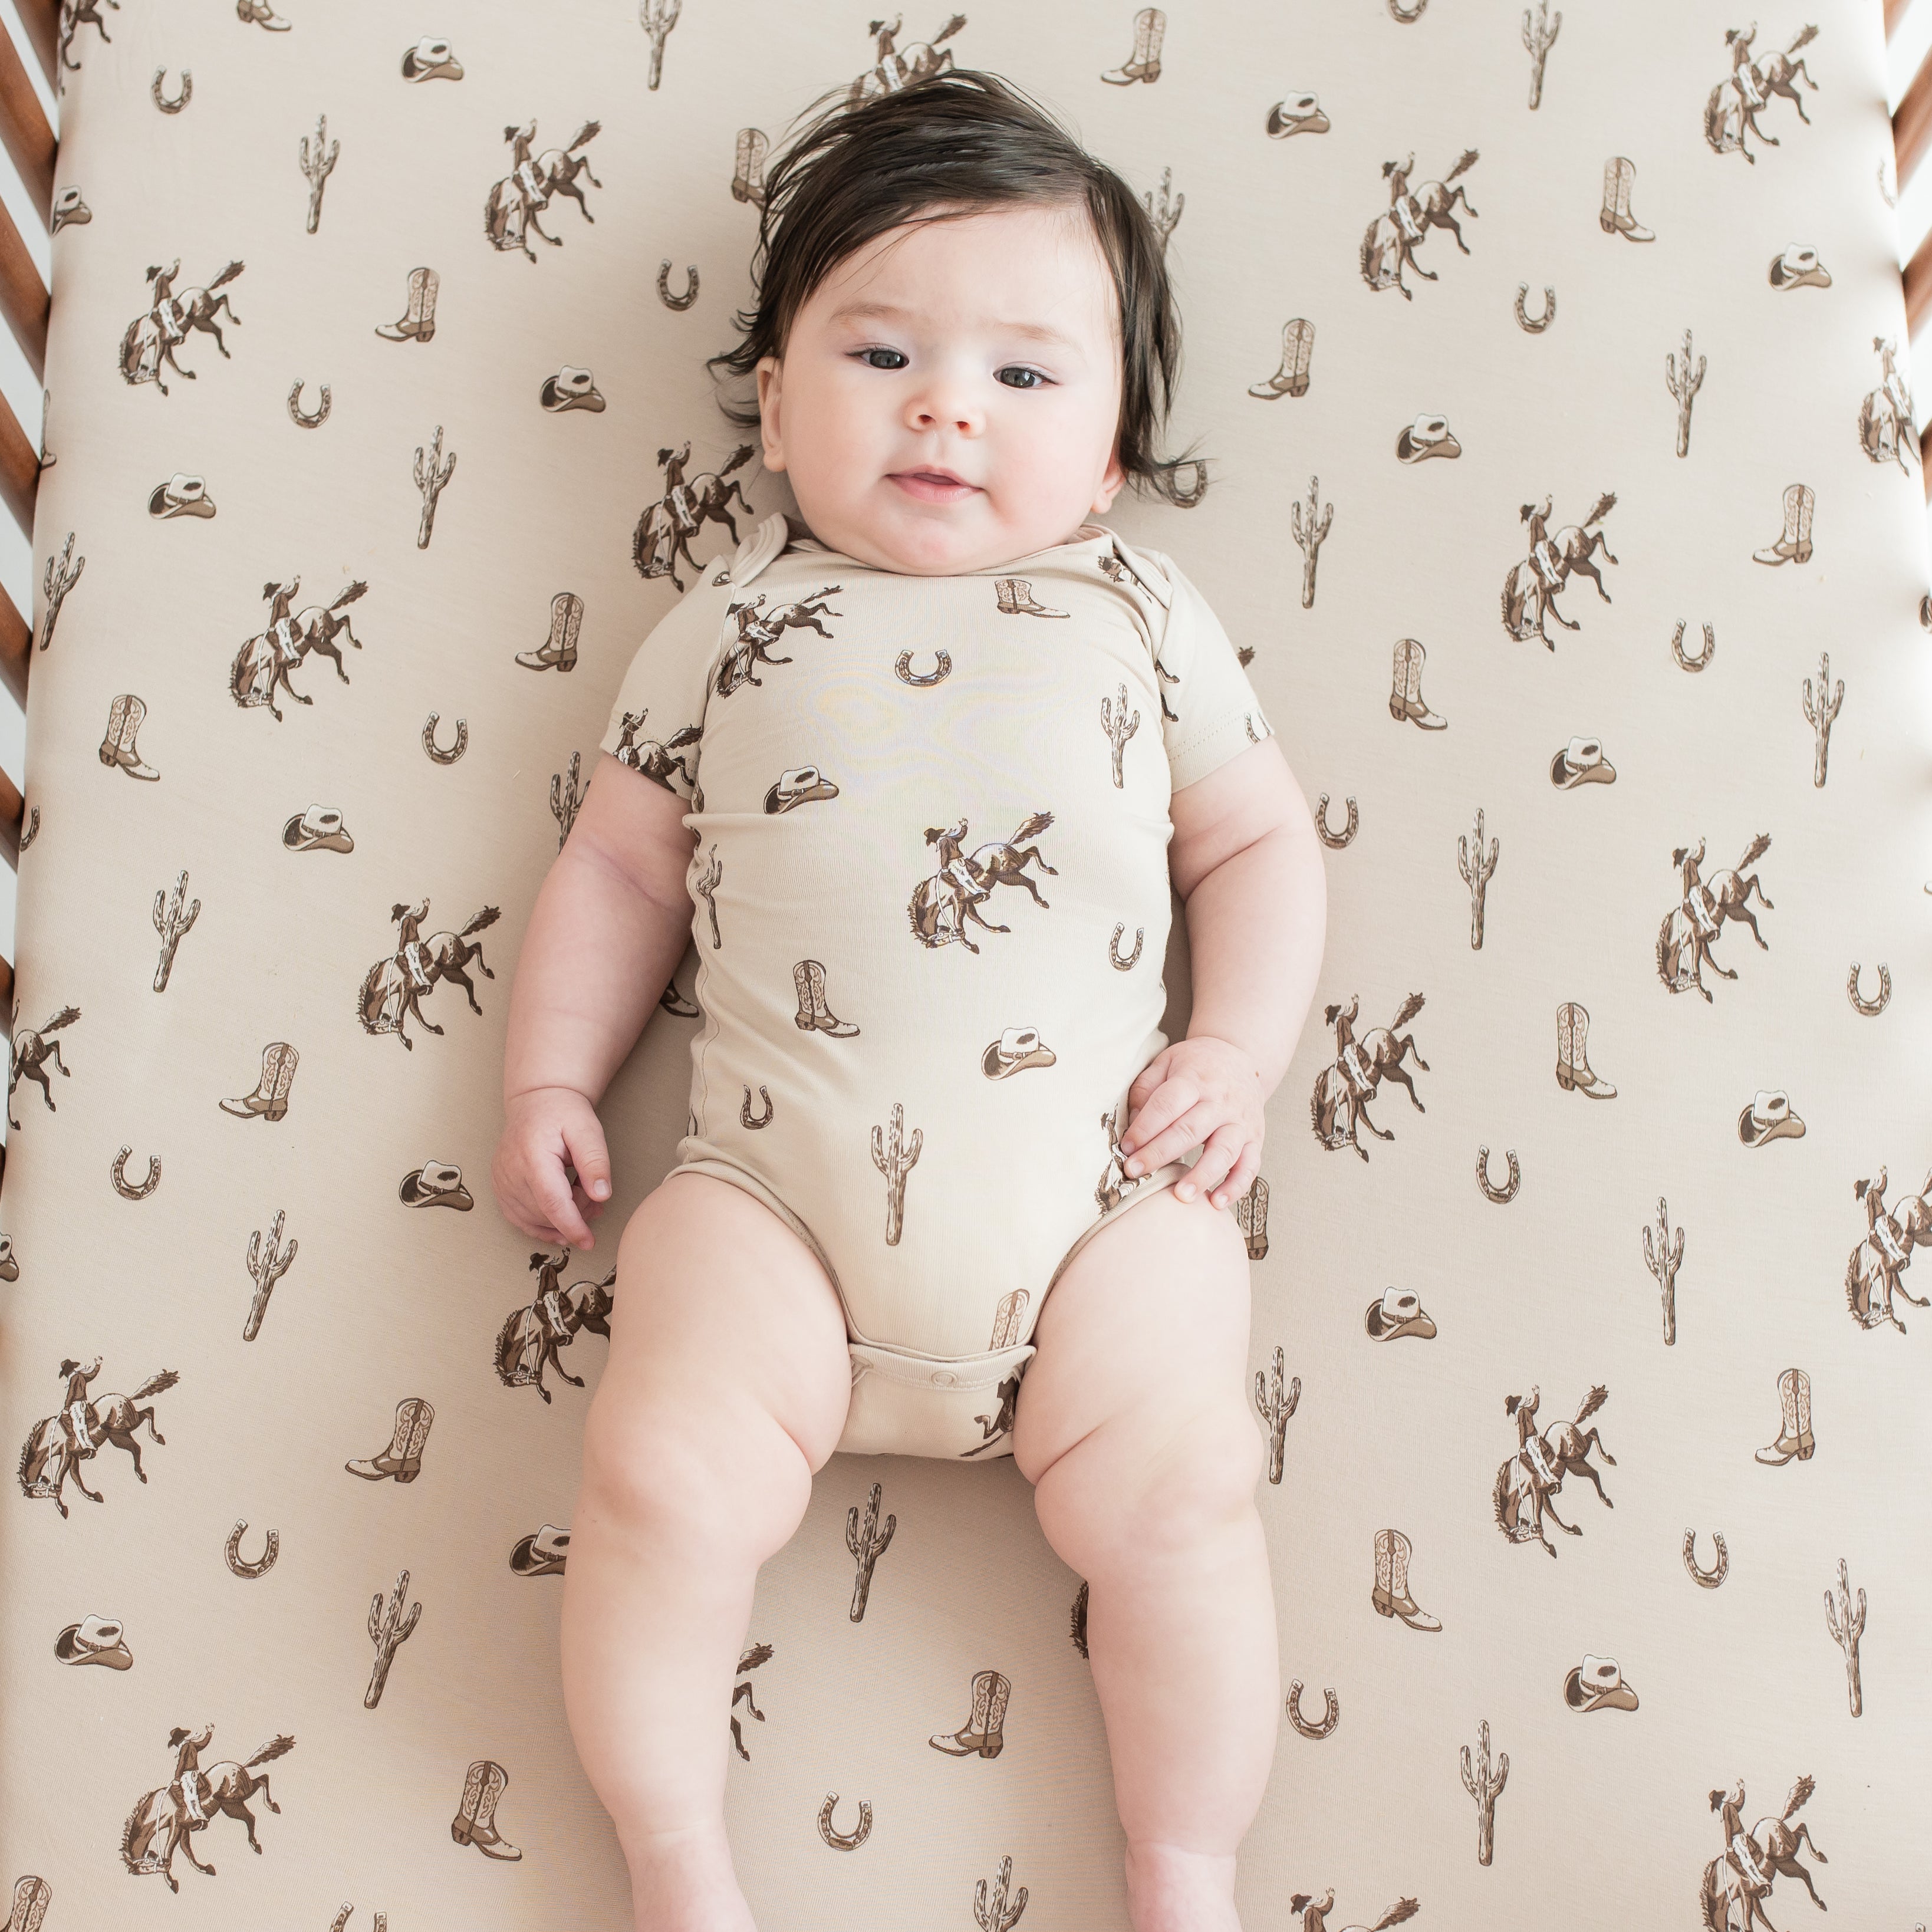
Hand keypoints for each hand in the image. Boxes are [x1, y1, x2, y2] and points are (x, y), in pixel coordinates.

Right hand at [493, 1085, 612, 1250]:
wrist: (537, 1102)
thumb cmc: (563, 1113)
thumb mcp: (588, 1129)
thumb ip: (595, 1161)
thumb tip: (602, 1195)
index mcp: (532, 1156)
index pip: (551, 1202)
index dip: (571, 1226)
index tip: (588, 1241)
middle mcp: (510, 1172)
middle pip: (544, 1214)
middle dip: (576, 1214)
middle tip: (593, 1193)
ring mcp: (501, 1182)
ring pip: (532, 1220)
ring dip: (561, 1219)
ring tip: (579, 1194)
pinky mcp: (500, 1188)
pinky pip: (519, 1219)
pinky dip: (542, 1225)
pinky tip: (561, 1221)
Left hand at [1120, 1035, 1263, 1210]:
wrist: (1241, 1057)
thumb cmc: (1196, 1065)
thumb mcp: (1166, 1063)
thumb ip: (1146, 1089)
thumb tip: (1132, 1124)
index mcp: (1195, 1079)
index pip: (1168, 1104)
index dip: (1145, 1127)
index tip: (1126, 1147)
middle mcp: (1221, 1101)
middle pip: (1190, 1130)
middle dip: (1160, 1154)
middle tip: (1135, 1172)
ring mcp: (1240, 1121)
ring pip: (1223, 1151)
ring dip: (1202, 1175)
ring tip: (1181, 1195)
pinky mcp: (1255, 1139)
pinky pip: (1249, 1166)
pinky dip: (1236, 1186)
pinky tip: (1217, 1202)